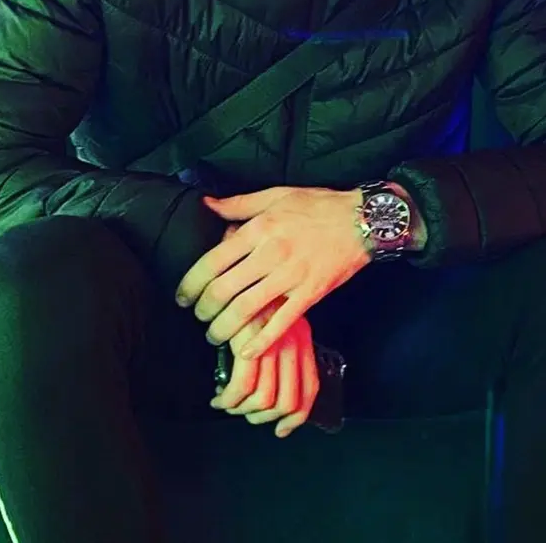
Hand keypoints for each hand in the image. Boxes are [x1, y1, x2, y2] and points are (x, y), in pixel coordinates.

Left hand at [176, 186, 370, 361]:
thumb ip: (238, 204)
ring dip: (224, 329)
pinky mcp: (311, 293)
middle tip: (198, 318)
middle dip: (203, 311)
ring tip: (215, 336)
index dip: (190, 284)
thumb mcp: (276, 194)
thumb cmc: (318, 205)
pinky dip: (261, 341)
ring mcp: (291, 276)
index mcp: (259, 229)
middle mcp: (270, 253)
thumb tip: (206, 204)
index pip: (212, 262)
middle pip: (223, 290)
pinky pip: (282, 322)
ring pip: (246, 309)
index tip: (183, 297)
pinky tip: (245, 352)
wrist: (362, 220)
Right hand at [211, 299, 318, 437]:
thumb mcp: (275, 313)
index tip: (280, 429)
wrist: (244, 266)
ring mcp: (272, 342)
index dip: (296, 417)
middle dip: (262, 418)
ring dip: (242, 411)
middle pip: (288, 402)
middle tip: (243, 413)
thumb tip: (268, 386)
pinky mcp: (249, 341)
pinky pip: (242, 386)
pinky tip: (219, 396)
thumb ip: (277, 341)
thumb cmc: (257, 290)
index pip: (309, 388)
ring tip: (226, 403)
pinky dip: (229, 399)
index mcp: (302, 338)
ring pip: (265, 399)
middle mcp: (293, 343)